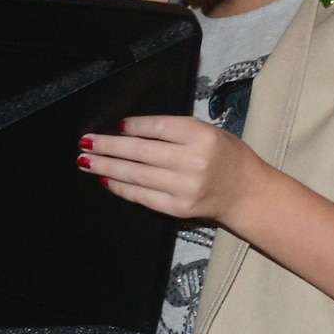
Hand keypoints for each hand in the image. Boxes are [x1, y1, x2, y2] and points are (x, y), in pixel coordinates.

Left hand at [79, 116, 267, 222]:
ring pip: (135, 174)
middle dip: (108, 147)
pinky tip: (105, 179)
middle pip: (140, 152)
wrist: (248, 193)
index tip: (117, 126)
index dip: (133, 127)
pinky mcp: (178, 208)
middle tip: (85, 142)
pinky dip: (120, 187)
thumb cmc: (227, 157)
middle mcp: (193, 161)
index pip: (158, 128)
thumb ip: (175, 130)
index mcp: (203, 137)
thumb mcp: (209, 132)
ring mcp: (184, 187)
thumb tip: (131, 130)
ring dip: (106, 167)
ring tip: (85, 161)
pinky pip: (142, 196)